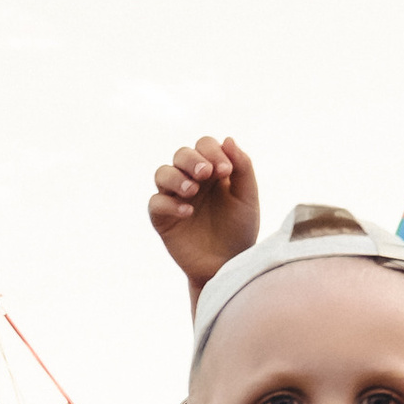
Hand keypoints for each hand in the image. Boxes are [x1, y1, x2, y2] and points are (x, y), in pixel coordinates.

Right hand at [147, 137, 259, 295]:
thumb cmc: (239, 230)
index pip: (204, 145)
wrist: (228, 265)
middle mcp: (191, 180)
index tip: (225, 171)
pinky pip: (156, 203)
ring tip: (192, 191)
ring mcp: (175, 199)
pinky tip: (188, 212)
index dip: (212, 151)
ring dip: (176, 177)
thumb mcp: (247, 197)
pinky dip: (170, 204)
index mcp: (212, 171)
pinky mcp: (162, 219)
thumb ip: (242, 167)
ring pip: (162, 173)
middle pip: (180, 154)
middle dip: (192, 159)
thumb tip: (228, 139)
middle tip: (206, 173)